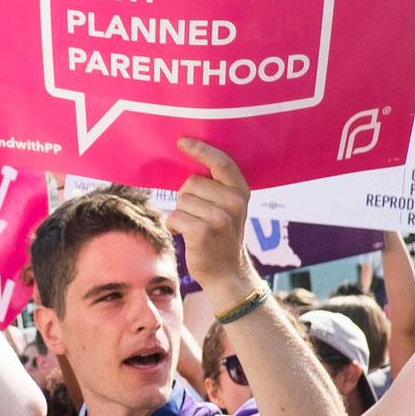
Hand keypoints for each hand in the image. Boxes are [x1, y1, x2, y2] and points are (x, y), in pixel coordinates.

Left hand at [168, 139, 256, 299]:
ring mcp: (220, 218)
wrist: (228, 273)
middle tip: (198, 216)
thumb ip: (217, 188)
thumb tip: (189, 165)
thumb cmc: (222, 237)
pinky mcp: (203, 232)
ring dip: (180, 214)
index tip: (182, 142)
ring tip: (194, 228)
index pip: (221, 163)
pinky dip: (173, 226)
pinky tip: (184, 235)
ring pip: (181, 200)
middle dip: (186, 197)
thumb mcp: (229, 209)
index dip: (201, 150)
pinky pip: (174, 217)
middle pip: (191, 182)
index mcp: (241, 192)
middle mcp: (234, 203)